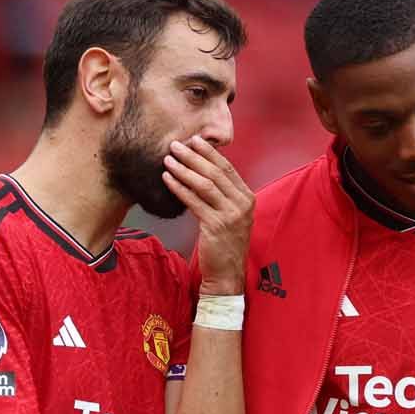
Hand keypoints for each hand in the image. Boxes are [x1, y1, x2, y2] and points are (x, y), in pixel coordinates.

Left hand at [162, 135, 252, 294]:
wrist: (227, 273)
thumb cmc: (225, 243)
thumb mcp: (230, 215)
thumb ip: (223, 194)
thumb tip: (202, 170)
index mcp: (247, 198)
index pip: (227, 169)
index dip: (210, 153)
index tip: (194, 140)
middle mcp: (242, 204)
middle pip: (216, 173)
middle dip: (194, 156)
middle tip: (176, 145)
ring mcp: (231, 215)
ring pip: (205, 185)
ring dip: (184, 169)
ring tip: (168, 159)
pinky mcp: (216, 226)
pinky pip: (194, 202)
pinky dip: (180, 188)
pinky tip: (168, 179)